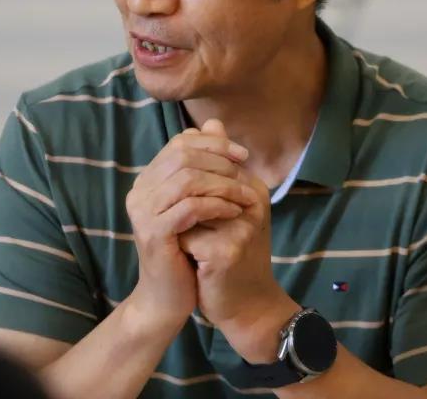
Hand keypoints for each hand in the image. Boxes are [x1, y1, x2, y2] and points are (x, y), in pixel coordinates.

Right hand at [124, 125, 255, 332]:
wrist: (168, 298)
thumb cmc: (186, 250)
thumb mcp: (199, 202)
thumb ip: (206, 165)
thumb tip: (215, 123)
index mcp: (148, 180)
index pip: (180, 143)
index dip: (214, 143)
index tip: (243, 155)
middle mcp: (139, 191)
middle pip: (183, 155)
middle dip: (221, 160)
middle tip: (248, 172)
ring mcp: (142, 212)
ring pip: (187, 179)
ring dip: (223, 184)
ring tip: (247, 195)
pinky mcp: (153, 233)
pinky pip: (190, 208)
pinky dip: (216, 206)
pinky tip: (234, 213)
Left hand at [177, 120, 298, 361]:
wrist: (245, 303)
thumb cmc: (230, 251)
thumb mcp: (225, 206)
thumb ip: (216, 166)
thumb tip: (210, 123)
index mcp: (252, 186)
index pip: (209, 160)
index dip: (184, 176)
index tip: (174, 195)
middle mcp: (252, 201)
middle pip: (196, 180)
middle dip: (178, 199)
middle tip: (175, 218)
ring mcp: (242, 226)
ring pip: (188, 207)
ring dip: (179, 223)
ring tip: (184, 237)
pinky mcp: (227, 252)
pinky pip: (186, 236)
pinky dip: (180, 246)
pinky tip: (189, 258)